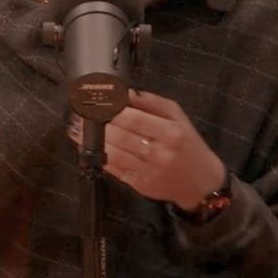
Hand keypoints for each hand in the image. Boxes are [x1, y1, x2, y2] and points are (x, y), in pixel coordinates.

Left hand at [69, 90, 225, 210]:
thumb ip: (152, 103)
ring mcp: (148, 171)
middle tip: (80, 114)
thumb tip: (126, 92)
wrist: (200, 183)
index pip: (134, 118)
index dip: (112, 109)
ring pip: (113, 153)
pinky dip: (99, 157)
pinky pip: (115, 170)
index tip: (96, 101)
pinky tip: (88, 148)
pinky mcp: (140, 184)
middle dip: (97, 124)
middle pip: (120, 136)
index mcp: (171, 132)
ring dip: (91, 141)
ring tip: (76, 130)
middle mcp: (159, 152)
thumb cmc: (188, 144)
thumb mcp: (178, 117)